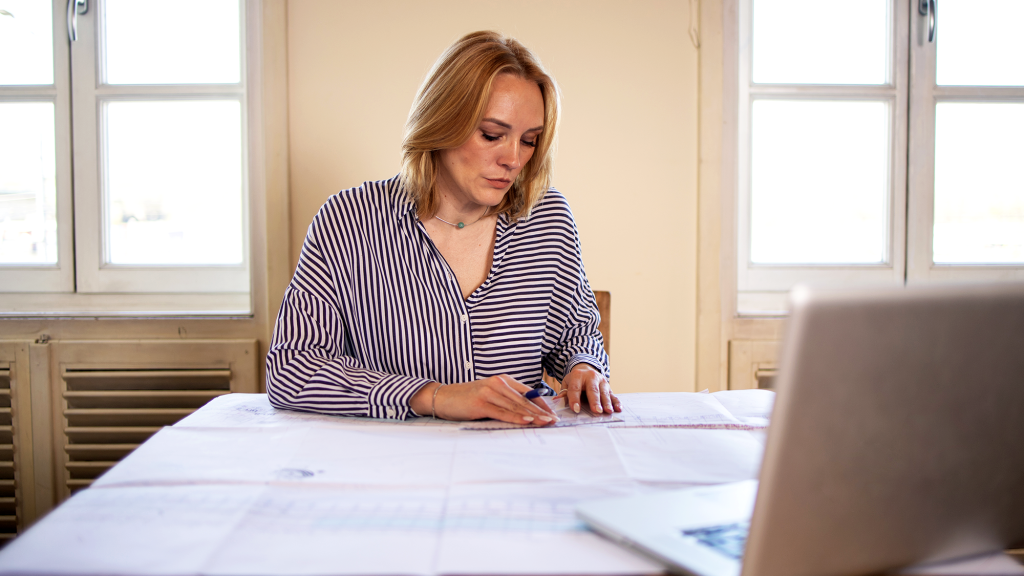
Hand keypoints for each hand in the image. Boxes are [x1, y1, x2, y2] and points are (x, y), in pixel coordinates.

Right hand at [410, 375, 558, 424]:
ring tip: (546, 422)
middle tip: (555, 421)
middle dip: (541, 411)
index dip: (542, 404)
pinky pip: (502, 412)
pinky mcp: (481, 403)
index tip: (553, 414)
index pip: (528, 393)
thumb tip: (526, 413)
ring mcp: (489, 392)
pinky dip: (516, 417)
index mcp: (502, 380)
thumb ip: (505, 400)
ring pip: (516, 406)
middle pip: (524, 400)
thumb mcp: (489, 395)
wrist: (442, 397)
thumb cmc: (466, 399)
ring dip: (533, 416)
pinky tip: (527, 421)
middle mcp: (498, 383)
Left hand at [559, 363, 619, 414]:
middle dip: (595, 401)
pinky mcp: (608, 387)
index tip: (576, 409)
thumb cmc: (575, 379)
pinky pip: (613, 395)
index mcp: (578, 375)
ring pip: (604, 393)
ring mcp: (601, 381)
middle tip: (596, 410)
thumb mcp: (567, 382)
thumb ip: (563, 392)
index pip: (575, 388)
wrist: (586, 368)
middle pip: (593, 390)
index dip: (575, 399)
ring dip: (607, 403)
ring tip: (608, 411)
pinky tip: (618, 409)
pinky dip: (616, 402)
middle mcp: (591, 377)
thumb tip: (556, 401)